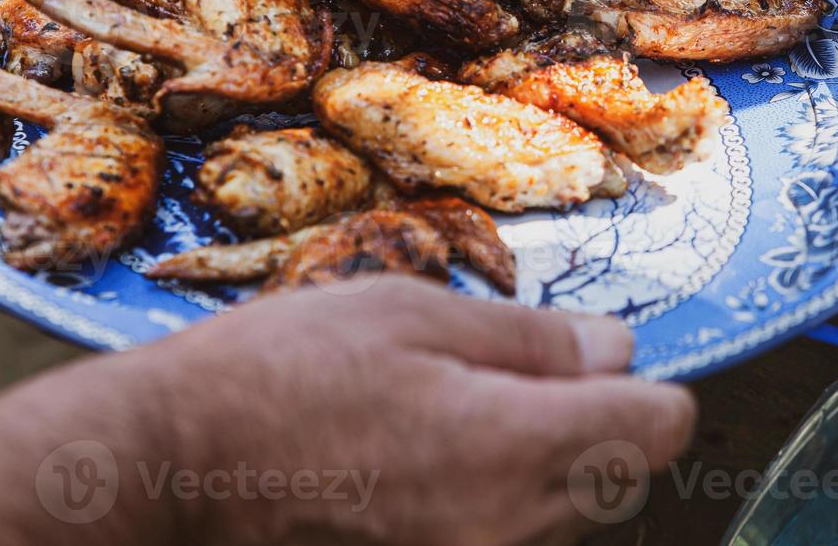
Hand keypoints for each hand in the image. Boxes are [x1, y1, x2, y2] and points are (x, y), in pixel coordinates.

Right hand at [0, 277, 694, 545]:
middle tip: (498, 372)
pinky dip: (495, 499)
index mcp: (515, 446)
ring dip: (545, 461)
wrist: (179, 467)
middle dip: (589, 417)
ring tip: (450, 415)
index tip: (585, 354)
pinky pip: (509, 536)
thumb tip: (619, 346)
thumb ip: (529, 339)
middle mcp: (512, 528)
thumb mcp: (408, 314)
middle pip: (622, 475)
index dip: (638, 377)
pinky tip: (424, 462)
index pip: (658, 425)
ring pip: (569, 513)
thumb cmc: (283, 374)